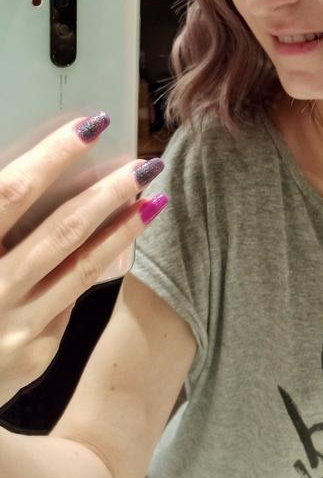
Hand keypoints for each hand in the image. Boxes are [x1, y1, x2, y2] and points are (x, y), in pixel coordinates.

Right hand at [0, 114, 167, 409]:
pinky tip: (127, 231)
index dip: (52, 156)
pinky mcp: (31, 350)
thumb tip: (40, 169)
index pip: (9, 192)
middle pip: (59, 228)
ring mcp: (10, 322)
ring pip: (78, 263)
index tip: (90, 127)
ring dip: (122, 225)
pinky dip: (103, 259)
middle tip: (145, 162)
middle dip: (108, 191)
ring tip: (152, 194)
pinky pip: (73, 294)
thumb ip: (2, 215)